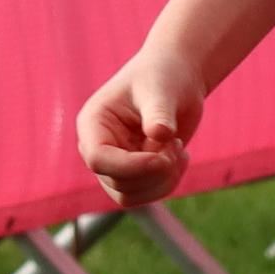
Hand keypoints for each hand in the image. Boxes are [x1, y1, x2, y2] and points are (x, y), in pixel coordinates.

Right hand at [76, 46, 206, 208]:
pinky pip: (146, 195)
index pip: (98, 159)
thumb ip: (158, 113)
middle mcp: (98, 147)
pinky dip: (168, 183)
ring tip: (178, 149)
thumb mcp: (162, 90)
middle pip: (117, 183)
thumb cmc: (164, 76)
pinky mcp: (134, 174)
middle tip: (176, 144)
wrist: (178, 79)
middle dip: (154, 171)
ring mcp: (115, 164)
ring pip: (129, 197)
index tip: (164, 158)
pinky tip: (181, 157)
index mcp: (93, 123)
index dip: (131, 166)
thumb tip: (160, 134)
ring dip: (162, 180)